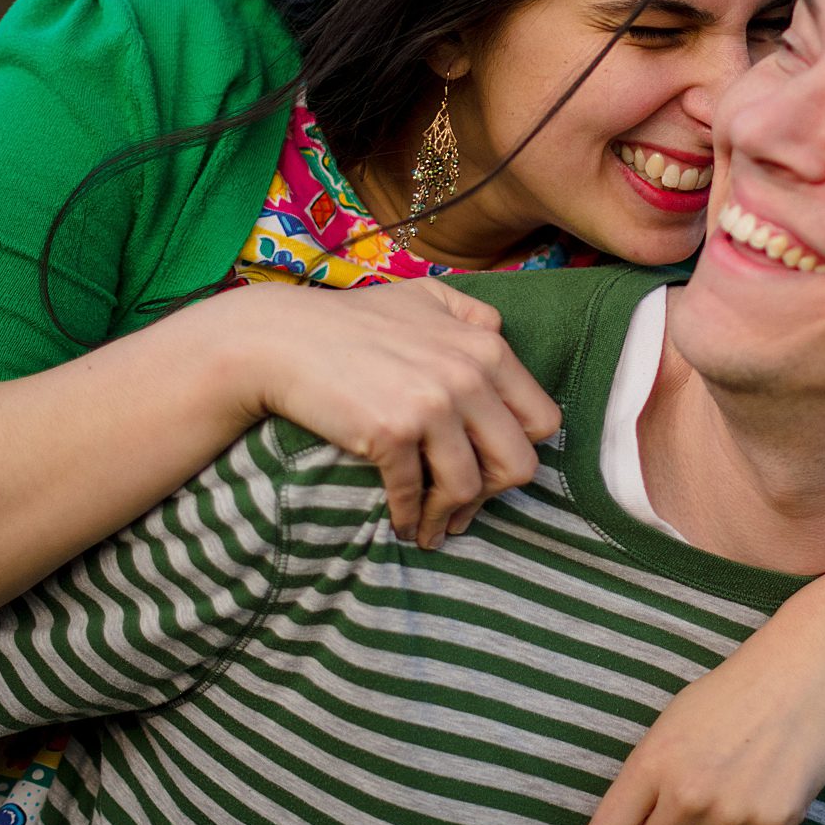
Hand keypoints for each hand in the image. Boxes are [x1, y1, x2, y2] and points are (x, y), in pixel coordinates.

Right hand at [209, 279, 559, 549]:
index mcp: (486, 347)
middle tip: (465, 507)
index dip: (520, 451)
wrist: (282, 340)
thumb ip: (472, 314)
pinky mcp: (390, 433)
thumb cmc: (352, 321)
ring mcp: (430, 405)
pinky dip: (409, 518)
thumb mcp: (423, 297)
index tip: (491, 468)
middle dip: (494, 494)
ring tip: (432, 527)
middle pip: (518, 463)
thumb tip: (501, 336)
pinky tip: (401, 524)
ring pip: (469, 487)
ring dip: (450, 517)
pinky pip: (414, 495)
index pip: (542, 420)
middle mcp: (467, 375)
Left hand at [583, 617, 824, 824]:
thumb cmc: (736, 693)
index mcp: (652, 763)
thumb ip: (648, 780)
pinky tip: (750, 811)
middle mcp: (687, 793)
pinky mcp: (776, 823)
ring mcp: (732, 812)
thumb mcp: (673, 723)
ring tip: (724, 801)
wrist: (805, 671)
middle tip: (681, 821)